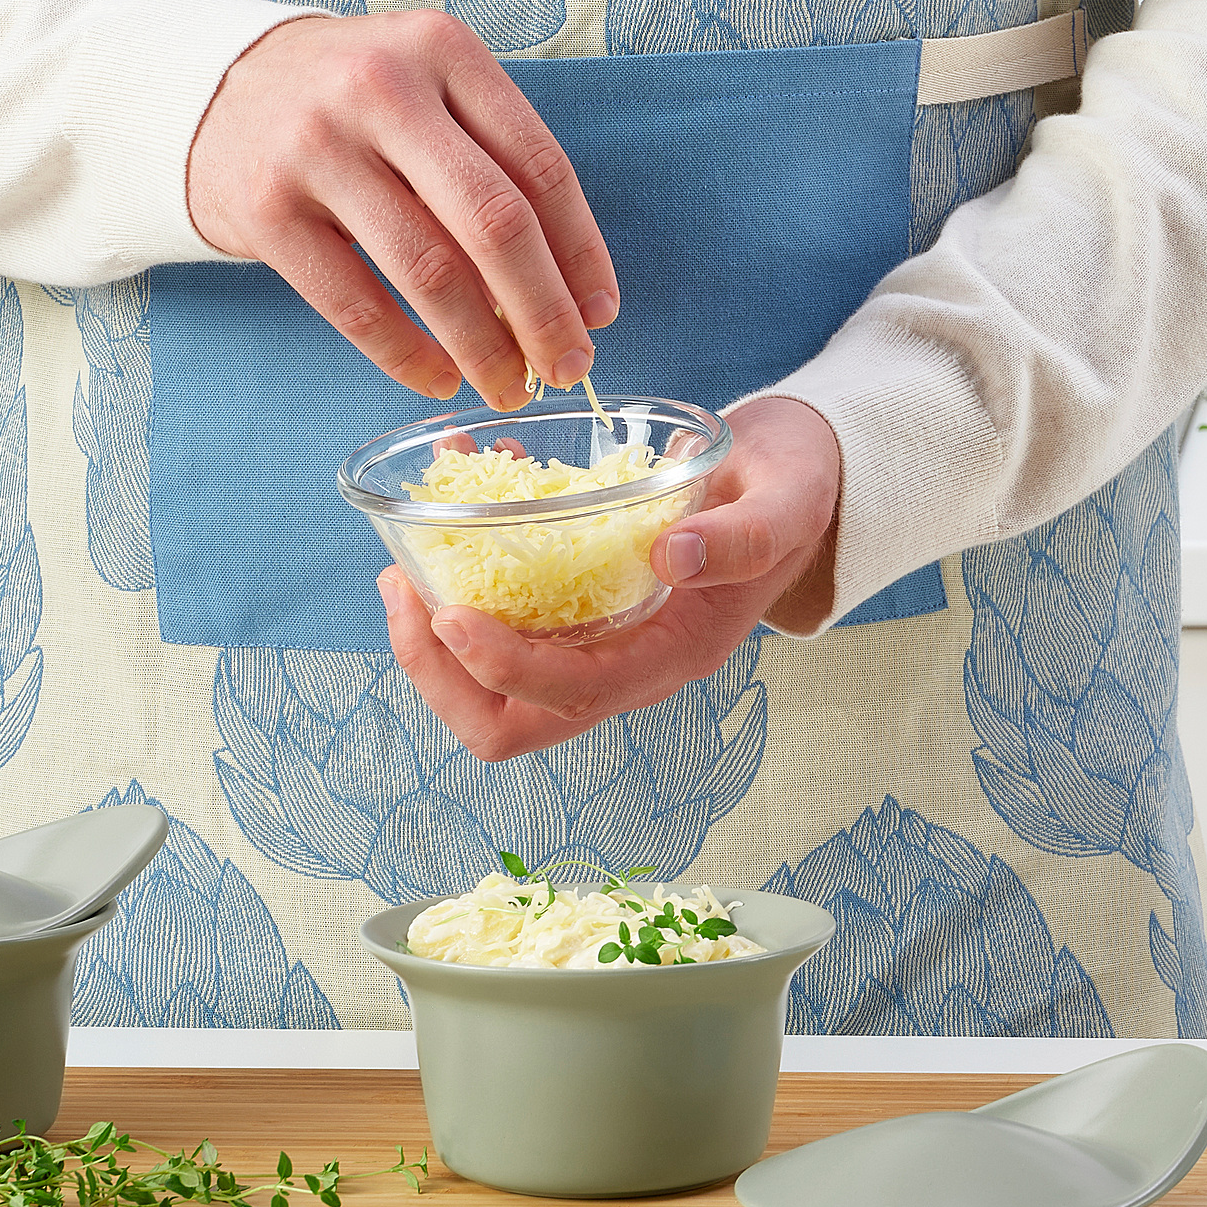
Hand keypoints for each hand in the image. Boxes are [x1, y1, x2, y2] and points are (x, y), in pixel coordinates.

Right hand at [188, 9, 618, 407]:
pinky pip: (354, 304)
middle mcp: (382, 87)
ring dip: (481, 346)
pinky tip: (438, 378)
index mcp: (444, 50)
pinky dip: (406, 355)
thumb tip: (571, 291)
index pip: (540, 166)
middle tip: (568, 366)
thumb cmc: (353, 104)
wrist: (209, 89)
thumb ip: (496, 164)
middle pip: (494, 222)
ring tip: (509, 386)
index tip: (601, 312)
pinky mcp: (264, 207)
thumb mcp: (429, 91)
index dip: (582, 252)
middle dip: (543, 310)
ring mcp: (316, 146)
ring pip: (428, 272)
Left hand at [380, 397, 841, 760]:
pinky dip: (460, 585)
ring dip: (432, 641)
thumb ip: (743, 536)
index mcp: (676, 652)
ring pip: (493, 690)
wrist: (803, 484)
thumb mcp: (786, 501)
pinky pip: (506, 624)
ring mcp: (601, 643)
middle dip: (440, 674)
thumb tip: (672, 556)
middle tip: (403, 590)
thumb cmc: (796, 491)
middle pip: (512, 722)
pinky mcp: (581, 610)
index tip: (449, 613)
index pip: (574, 695)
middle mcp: (630, 663)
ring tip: (405, 565)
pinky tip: (450, 513)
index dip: (503, 668)